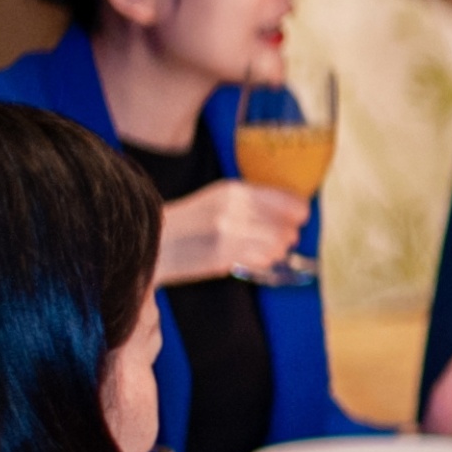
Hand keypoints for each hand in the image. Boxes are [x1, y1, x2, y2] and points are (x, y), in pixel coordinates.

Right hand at [153, 180, 311, 284]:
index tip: (297, 219)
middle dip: (288, 235)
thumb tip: (295, 212)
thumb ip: (253, 202)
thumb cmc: (190, 221)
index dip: (298, 213)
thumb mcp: (219, 199)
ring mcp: (228, 232)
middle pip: (287, 226)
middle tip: (281, 240)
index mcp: (234, 190)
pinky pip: (261, 260)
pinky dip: (264, 261)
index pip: (290, 201)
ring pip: (278, 245)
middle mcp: (234, 208)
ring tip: (265, 251)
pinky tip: (253, 259)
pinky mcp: (223, 255)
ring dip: (277, 251)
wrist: (153, 240)